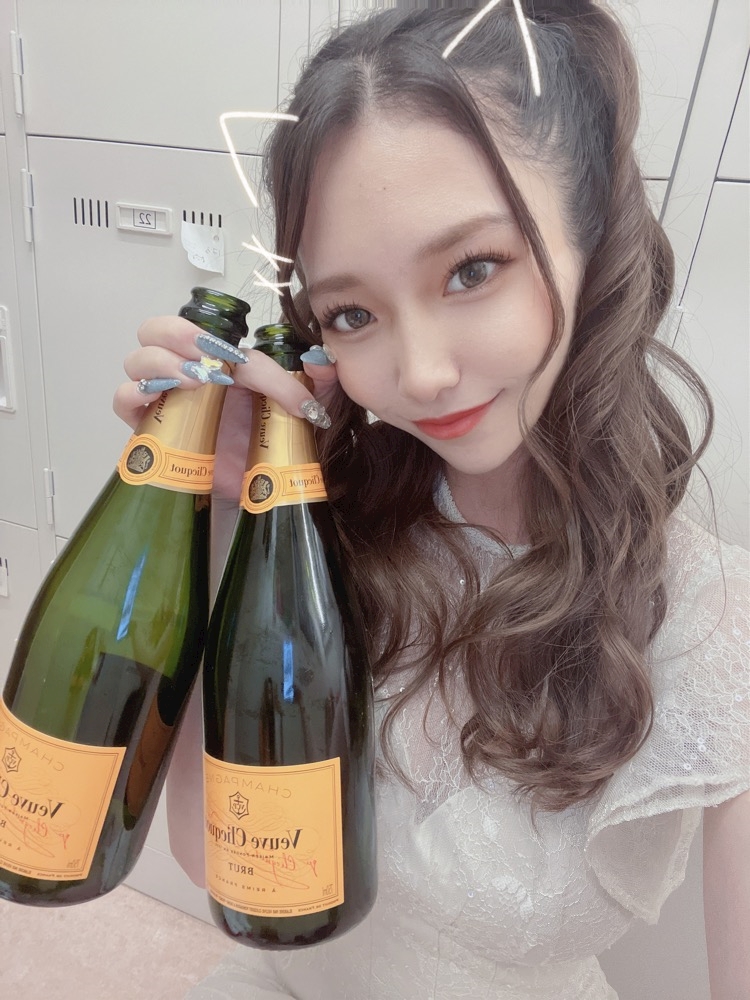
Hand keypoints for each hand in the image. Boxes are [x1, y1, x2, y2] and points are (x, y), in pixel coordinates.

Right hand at [112, 315, 338, 500]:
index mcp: (224, 359)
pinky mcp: (150, 429)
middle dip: (177, 332)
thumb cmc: (278, 443)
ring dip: (161, 361)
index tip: (281, 396)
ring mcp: (166, 398)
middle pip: (157, 329)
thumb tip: (320, 361)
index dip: (254, 365)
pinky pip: (124, 400)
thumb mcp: (306, 411)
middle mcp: (189, 371)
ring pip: (137, 358)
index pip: (227, 343)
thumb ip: (320, 384)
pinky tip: (160, 398)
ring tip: (193, 380)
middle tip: (207, 353)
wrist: (261, 490)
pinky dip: (134, 393)